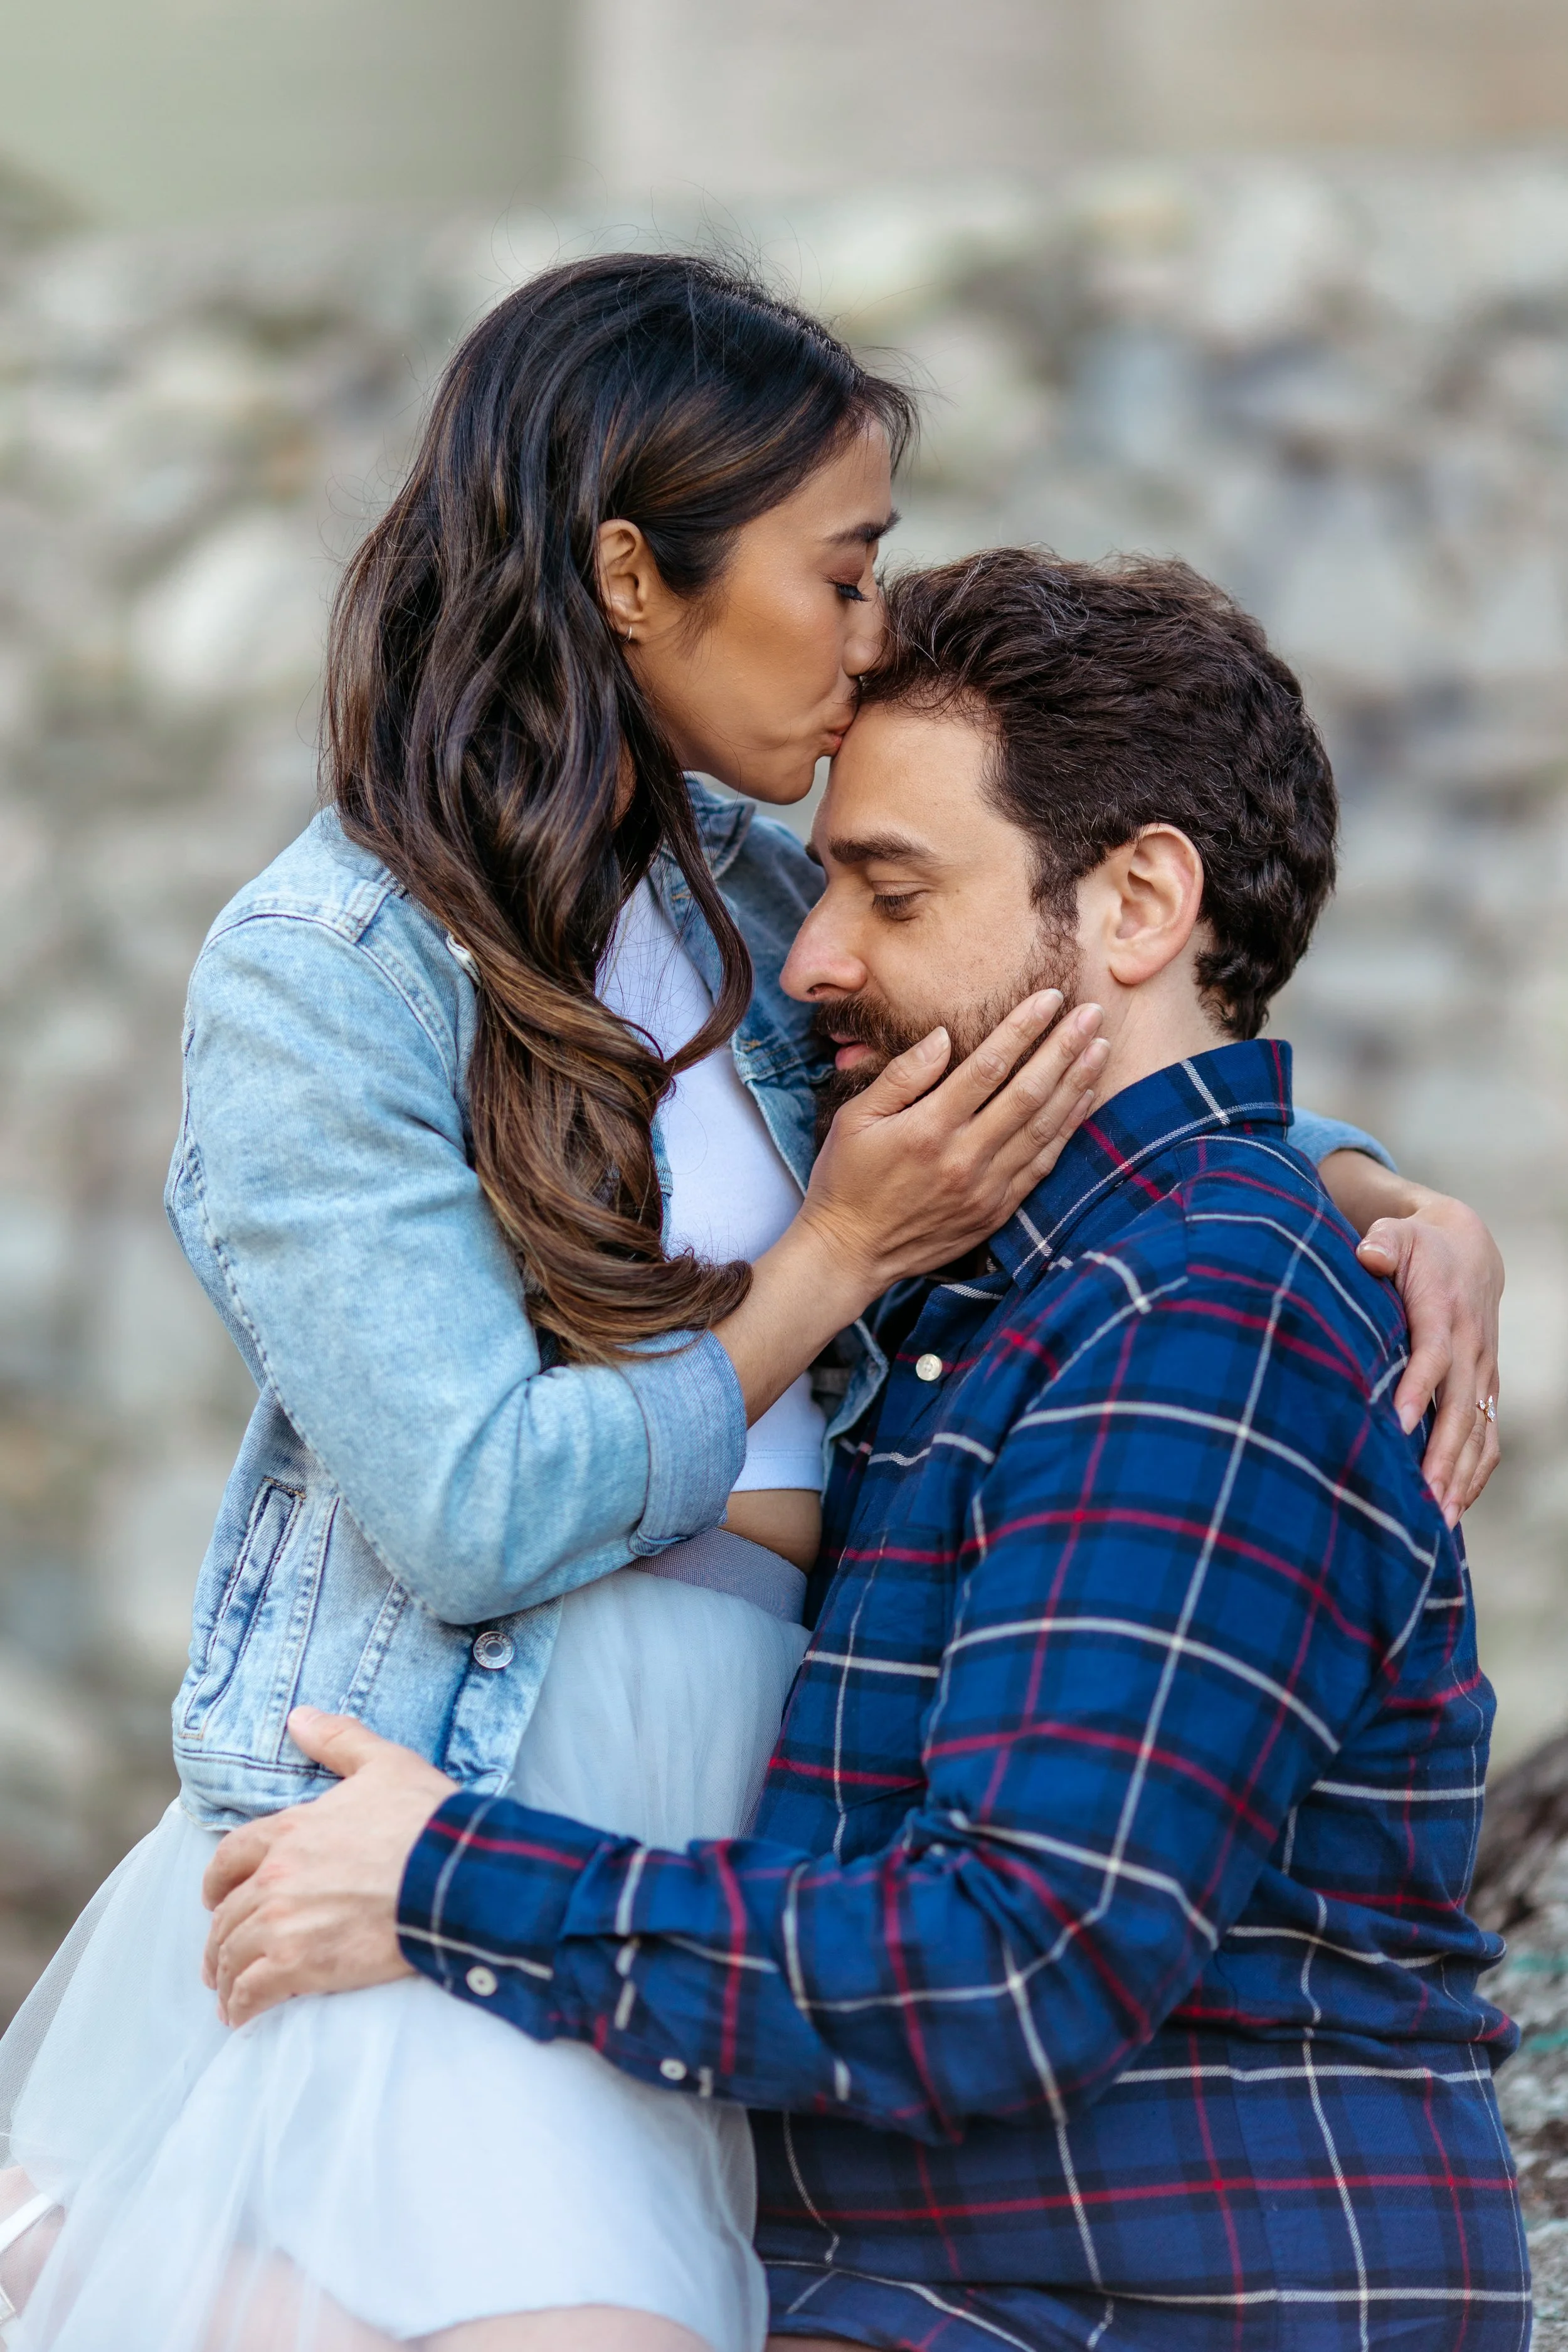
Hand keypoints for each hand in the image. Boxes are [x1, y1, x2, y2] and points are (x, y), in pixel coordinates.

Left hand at [201, 1706, 455, 2026]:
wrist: (451, 1877)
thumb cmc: (425, 1820)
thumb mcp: (385, 1763)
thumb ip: (339, 1740)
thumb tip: (299, 1716)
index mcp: (289, 1830)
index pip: (230, 1858)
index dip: (217, 1881)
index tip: (214, 1899)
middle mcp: (274, 1878)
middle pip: (227, 1915)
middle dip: (219, 1939)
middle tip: (219, 1959)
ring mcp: (282, 1924)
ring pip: (232, 1955)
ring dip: (225, 1976)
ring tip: (228, 1994)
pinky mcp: (299, 1967)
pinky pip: (251, 1993)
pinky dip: (240, 2007)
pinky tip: (241, 2017)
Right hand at [799, 992, 1108, 1297]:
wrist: (851, 1253)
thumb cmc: (846, 1179)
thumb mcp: (853, 1119)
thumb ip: (901, 1076)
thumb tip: (943, 1036)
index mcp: (927, 1129)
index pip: (987, 1067)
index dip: (1022, 1029)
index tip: (1049, 998)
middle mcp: (963, 1158)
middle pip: (1028, 1093)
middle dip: (1064, 1048)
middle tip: (1092, 1013)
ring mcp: (986, 1188)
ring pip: (1044, 1128)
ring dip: (1077, 1084)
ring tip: (1102, 1047)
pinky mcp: (997, 1210)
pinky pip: (1042, 1164)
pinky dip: (1068, 1128)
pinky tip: (1085, 1098)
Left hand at [1355, 1192, 1502, 1526]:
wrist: (1468, 1249)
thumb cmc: (1418, 1247)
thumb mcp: (1398, 1232)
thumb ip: (1382, 1242)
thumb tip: (1369, 1255)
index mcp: (1445, 1312)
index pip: (1433, 1355)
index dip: (1418, 1389)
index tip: (1399, 1424)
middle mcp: (1471, 1348)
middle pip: (1460, 1408)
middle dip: (1443, 1455)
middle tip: (1423, 1497)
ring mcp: (1482, 1372)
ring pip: (1478, 1432)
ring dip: (1461, 1475)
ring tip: (1441, 1520)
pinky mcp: (1485, 1388)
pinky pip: (1488, 1437)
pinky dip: (1476, 1474)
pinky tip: (1456, 1508)